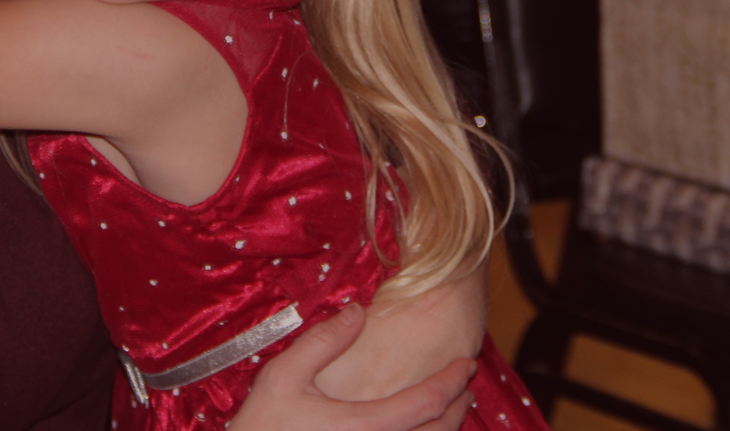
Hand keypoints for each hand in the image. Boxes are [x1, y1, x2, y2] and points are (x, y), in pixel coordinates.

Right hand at [228, 304, 476, 430]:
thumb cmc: (263, 427)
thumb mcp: (284, 375)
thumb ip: (323, 341)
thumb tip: (357, 311)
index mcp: (366, 426)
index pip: (427, 403)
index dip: (452, 382)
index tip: (466, 363)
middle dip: (457, 406)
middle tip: (464, 383)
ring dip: (444, 429)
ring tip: (451, 408)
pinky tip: (417, 428)